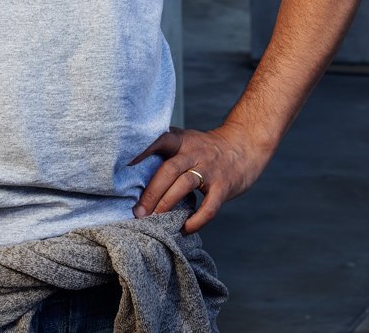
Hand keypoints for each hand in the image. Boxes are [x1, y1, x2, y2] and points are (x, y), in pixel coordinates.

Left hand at [128, 123, 271, 232]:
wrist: (245, 146)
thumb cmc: (206, 149)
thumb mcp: (186, 141)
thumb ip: (165, 153)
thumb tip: (132, 177)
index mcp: (182, 140)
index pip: (159, 140)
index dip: (142, 151)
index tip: (123, 166)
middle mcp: (195, 152)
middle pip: (169, 170)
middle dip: (151, 193)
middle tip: (137, 213)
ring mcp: (210, 169)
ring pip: (185, 185)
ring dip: (167, 204)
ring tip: (154, 220)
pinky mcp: (224, 186)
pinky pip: (209, 206)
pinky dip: (196, 220)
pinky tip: (185, 228)